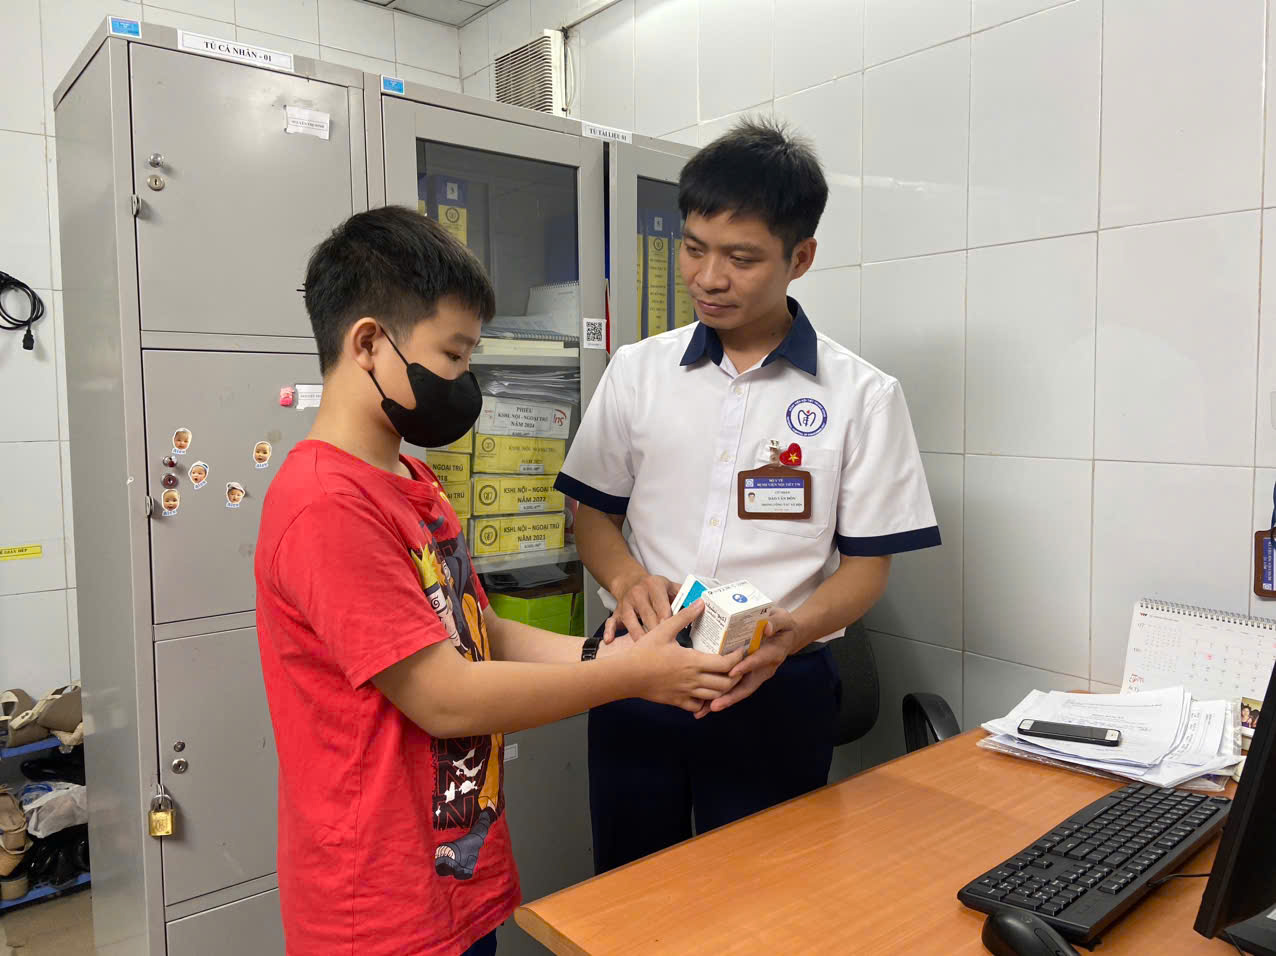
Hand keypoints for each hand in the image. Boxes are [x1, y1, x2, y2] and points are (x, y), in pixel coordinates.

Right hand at [604, 572, 678, 642]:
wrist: (630, 580)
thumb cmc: (653, 587)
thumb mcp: (669, 585)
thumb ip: (683, 594)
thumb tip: (699, 605)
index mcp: (654, 586)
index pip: (662, 605)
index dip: (668, 620)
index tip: (674, 632)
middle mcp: (638, 594)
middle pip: (648, 616)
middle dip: (656, 632)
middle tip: (664, 647)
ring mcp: (626, 603)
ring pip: (631, 622)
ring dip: (640, 636)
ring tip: (647, 649)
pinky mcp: (617, 612)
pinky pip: (611, 622)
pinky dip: (609, 631)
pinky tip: (610, 641)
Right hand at [629, 601, 744, 711]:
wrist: (626, 674)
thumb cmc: (644, 651)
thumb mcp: (664, 629)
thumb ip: (684, 617)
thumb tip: (700, 603)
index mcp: (693, 661)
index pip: (726, 664)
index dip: (737, 658)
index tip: (740, 651)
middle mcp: (693, 680)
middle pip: (726, 683)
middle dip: (736, 675)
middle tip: (737, 666)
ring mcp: (686, 693)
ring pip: (715, 697)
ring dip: (723, 688)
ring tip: (725, 677)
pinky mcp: (677, 701)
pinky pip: (698, 706)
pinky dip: (706, 701)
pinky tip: (704, 691)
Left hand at [698, 607, 801, 716]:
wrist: (787, 636)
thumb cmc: (781, 625)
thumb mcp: (782, 618)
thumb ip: (775, 622)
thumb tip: (767, 627)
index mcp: (772, 653)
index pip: (758, 661)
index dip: (746, 666)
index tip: (732, 672)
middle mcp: (765, 668)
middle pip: (748, 685)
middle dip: (731, 696)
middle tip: (714, 705)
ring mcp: (756, 675)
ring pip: (740, 690)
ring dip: (724, 700)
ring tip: (706, 710)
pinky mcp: (749, 677)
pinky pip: (736, 688)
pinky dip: (723, 697)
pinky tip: (707, 705)